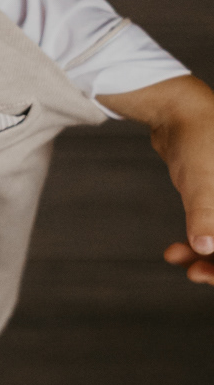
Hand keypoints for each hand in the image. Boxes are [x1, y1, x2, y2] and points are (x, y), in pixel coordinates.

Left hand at [98, 75, 213, 284]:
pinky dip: (198, 242)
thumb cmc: (197, 136)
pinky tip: (175, 252)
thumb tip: (206, 248)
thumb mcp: (202, 179)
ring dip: (207, 256)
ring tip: (182, 263)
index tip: (211, 274)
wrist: (176, 110)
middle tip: (197, 274)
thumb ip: (206, 215)